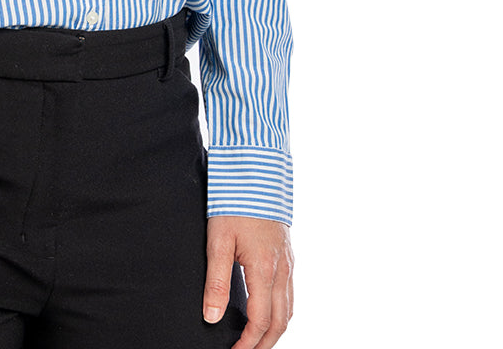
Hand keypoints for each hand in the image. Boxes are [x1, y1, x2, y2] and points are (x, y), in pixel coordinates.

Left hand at [204, 215, 292, 348]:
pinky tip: (268, 311)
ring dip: (275, 330)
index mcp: (265, 270)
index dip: (248, 343)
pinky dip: (281, 311)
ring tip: (257, 340)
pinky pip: (290, 293)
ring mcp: (288, 262)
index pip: (260, 322)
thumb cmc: (235, 202)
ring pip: (289, 309)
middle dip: (265, 344)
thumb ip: (216, 282)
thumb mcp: (218, 241)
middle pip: (280, 322)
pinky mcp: (288, 254)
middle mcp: (283, 270)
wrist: (256, 171)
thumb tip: (211, 316)